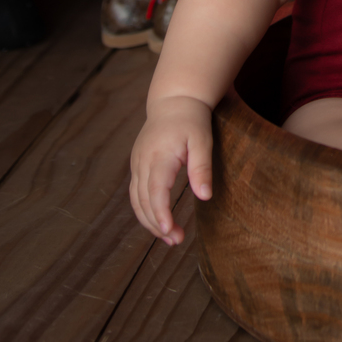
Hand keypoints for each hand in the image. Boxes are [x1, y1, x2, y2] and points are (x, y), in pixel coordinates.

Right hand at [129, 95, 213, 245]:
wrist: (174, 100)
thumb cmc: (192, 119)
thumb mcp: (203, 140)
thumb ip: (201, 168)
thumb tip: (204, 197)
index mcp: (159, 155)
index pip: (155, 191)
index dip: (160, 214)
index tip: (169, 232)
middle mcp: (142, 161)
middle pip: (143, 201)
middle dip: (157, 224)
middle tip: (176, 241)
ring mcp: (136, 163)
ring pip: (136, 200)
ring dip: (149, 221)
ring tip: (169, 237)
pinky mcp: (137, 165)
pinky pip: (136, 193)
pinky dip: (144, 210)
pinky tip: (158, 221)